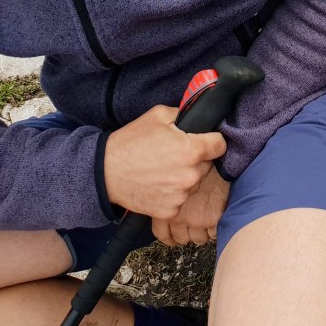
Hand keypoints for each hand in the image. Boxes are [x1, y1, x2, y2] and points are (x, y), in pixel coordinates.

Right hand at [103, 104, 225, 218]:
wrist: (105, 172)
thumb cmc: (131, 142)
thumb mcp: (158, 115)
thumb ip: (184, 114)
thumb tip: (199, 115)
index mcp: (192, 150)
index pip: (220, 145)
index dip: (212, 140)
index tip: (203, 140)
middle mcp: (191, 175)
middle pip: (207, 164)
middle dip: (196, 158)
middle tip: (174, 154)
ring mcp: (181, 195)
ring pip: (194, 182)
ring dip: (185, 176)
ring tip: (163, 169)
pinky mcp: (171, 210)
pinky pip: (181, 198)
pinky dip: (173, 193)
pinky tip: (158, 183)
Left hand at [152, 166, 229, 246]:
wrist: (218, 160)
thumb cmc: (196, 165)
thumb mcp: (171, 177)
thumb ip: (166, 194)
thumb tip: (164, 201)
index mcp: (165, 205)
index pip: (162, 233)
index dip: (169, 236)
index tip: (174, 235)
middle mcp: (179, 216)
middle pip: (182, 238)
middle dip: (188, 232)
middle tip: (194, 223)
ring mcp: (197, 220)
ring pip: (199, 239)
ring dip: (203, 232)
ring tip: (207, 219)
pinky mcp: (214, 220)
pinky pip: (214, 235)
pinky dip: (216, 229)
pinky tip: (217, 218)